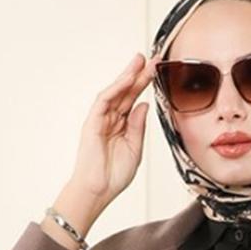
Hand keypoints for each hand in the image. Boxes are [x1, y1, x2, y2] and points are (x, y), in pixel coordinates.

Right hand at [63, 53, 155, 217]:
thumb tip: (144, 105)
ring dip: (128, 76)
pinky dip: (116, 88)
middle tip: (153, 58)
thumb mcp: (135, 148)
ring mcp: (101, 119)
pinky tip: (127, 79)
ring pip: (115, 92)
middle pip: (126, 92)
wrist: (98, 191)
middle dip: (139, 75)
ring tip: (141, 61)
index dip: (145, 85)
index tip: (158, 71)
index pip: (134, 100)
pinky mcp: (92, 122)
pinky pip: (104, 100)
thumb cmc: (114, 176)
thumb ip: (138, 126)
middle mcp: (111, 119)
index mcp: (122, 126)